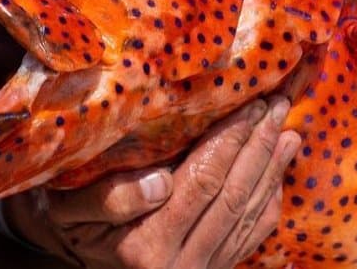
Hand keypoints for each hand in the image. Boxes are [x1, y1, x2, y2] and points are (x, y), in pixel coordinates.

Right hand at [3, 96, 300, 268]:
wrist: (79, 259)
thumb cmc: (72, 223)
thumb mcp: (71, 208)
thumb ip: (110, 198)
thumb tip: (161, 183)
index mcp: (146, 247)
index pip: (202, 183)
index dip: (229, 141)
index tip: (248, 103)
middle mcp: (181, 264)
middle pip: (232, 196)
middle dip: (257, 146)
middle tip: (275, 104)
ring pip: (247, 214)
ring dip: (271, 167)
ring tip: (285, 126)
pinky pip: (253, 234)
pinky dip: (270, 197)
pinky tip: (279, 165)